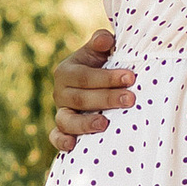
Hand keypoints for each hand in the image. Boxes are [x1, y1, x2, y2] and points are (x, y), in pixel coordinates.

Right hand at [50, 22, 134, 154]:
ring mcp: (61, 112)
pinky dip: (61, 141)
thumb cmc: (103, 65)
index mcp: (67, 71)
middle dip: (106, 99)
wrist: (98, 84)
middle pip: (81, 99)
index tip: (131, 77)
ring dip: (85, 124)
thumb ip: (102, 42)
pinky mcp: (62, 130)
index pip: (86, 76)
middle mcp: (60, 93)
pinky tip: (73, 145)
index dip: (108, 77)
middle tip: (130, 99)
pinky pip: (56, 137)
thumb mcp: (101, 51)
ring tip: (105, 124)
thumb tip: (105, 40)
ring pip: (67, 120)